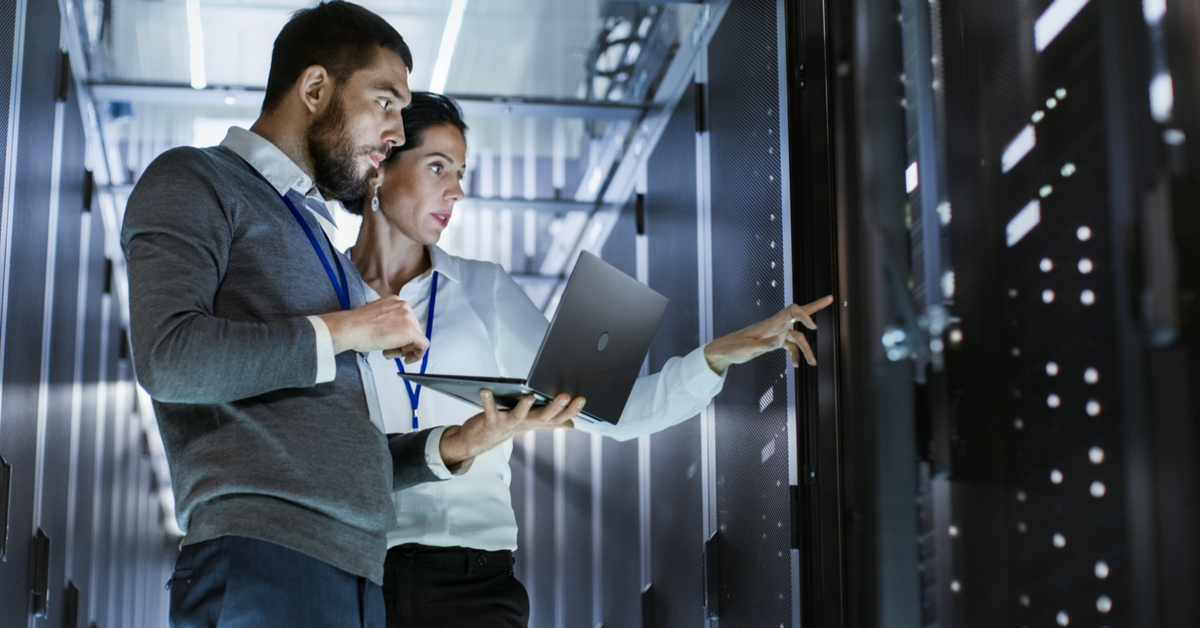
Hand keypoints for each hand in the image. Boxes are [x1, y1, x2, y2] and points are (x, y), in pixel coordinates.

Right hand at [316, 296, 428, 361]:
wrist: (350, 328)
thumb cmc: (356, 327)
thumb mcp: (377, 318)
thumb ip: (389, 322)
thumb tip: (396, 334)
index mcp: (395, 301)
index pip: (406, 321)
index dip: (401, 336)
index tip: (393, 343)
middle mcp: (404, 306)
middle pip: (413, 329)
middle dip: (403, 344)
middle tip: (389, 350)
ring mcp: (409, 317)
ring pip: (417, 338)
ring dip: (404, 349)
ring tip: (387, 352)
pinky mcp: (411, 331)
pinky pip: (423, 345)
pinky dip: (417, 355)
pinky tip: (406, 359)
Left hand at [438, 390, 585, 469]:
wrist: (479, 441)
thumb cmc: (508, 426)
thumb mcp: (531, 423)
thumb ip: (551, 422)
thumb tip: (572, 424)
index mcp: (536, 421)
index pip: (558, 417)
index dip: (571, 410)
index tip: (582, 399)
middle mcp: (525, 424)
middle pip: (543, 417)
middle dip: (555, 408)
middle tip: (565, 396)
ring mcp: (508, 423)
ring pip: (519, 416)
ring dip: (524, 407)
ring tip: (529, 396)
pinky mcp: (491, 421)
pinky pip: (489, 410)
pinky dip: (487, 401)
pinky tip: (485, 390)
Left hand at [703, 295, 834, 373]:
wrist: (725, 350)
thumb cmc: (734, 347)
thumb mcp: (748, 348)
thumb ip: (764, 345)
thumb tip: (779, 342)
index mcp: (771, 323)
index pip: (792, 311)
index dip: (805, 315)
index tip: (813, 327)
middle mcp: (776, 325)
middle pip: (799, 313)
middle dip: (815, 307)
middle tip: (831, 298)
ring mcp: (776, 333)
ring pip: (798, 337)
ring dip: (806, 349)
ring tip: (813, 363)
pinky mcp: (774, 341)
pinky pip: (790, 346)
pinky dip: (795, 354)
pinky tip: (795, 365)